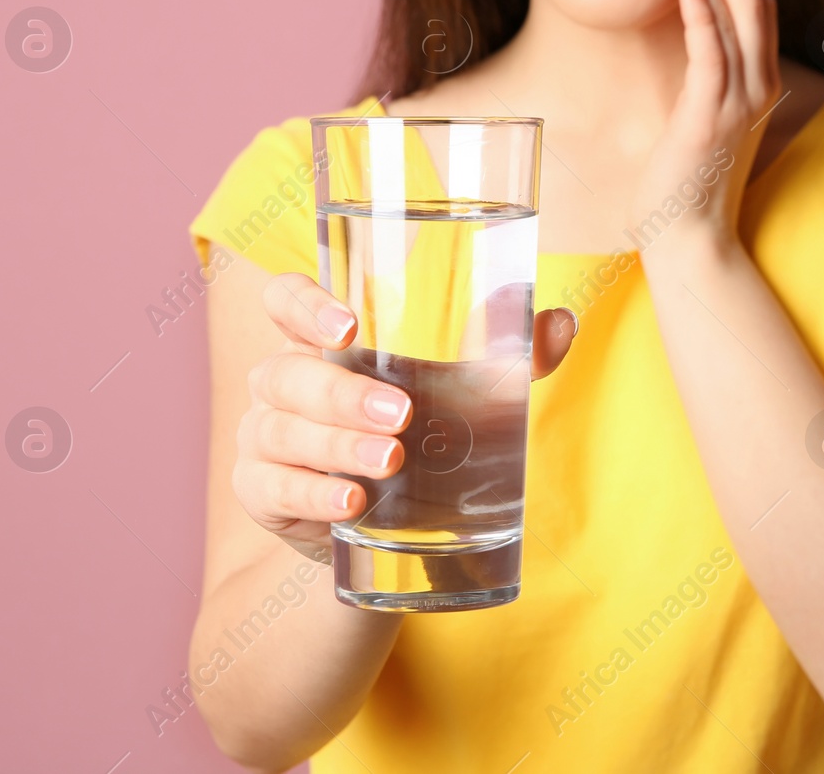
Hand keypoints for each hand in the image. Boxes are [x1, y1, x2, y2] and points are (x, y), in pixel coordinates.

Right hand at [232, 273, 578, 559]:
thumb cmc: (419, 431)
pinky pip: (275, 489)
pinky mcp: (262, 491)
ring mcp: (263, 436)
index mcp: (318, 339)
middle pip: (289, 372)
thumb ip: (511, 357)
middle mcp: (281, 380)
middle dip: (344, 393)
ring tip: (390, 462)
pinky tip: (350, 503)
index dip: (303, 305)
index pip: (284, 300)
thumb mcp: (462, 392)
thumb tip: (561, 324)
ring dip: (337, 446)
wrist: (385, 523)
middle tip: (402, 415)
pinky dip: (314, 495)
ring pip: (281, 431)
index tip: (347, 327)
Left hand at [633, 0, 782, 256]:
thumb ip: (706, 77)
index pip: (757, 7)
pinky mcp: (710, 117)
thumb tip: (692, 41)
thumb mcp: (702, 116)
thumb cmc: (687, 180)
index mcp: (758, 83)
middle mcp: (758, 87)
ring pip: (737, 18)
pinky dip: (703, 14)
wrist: (689, 236)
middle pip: (755, 1)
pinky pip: (712, 55)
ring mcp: (738, 102)